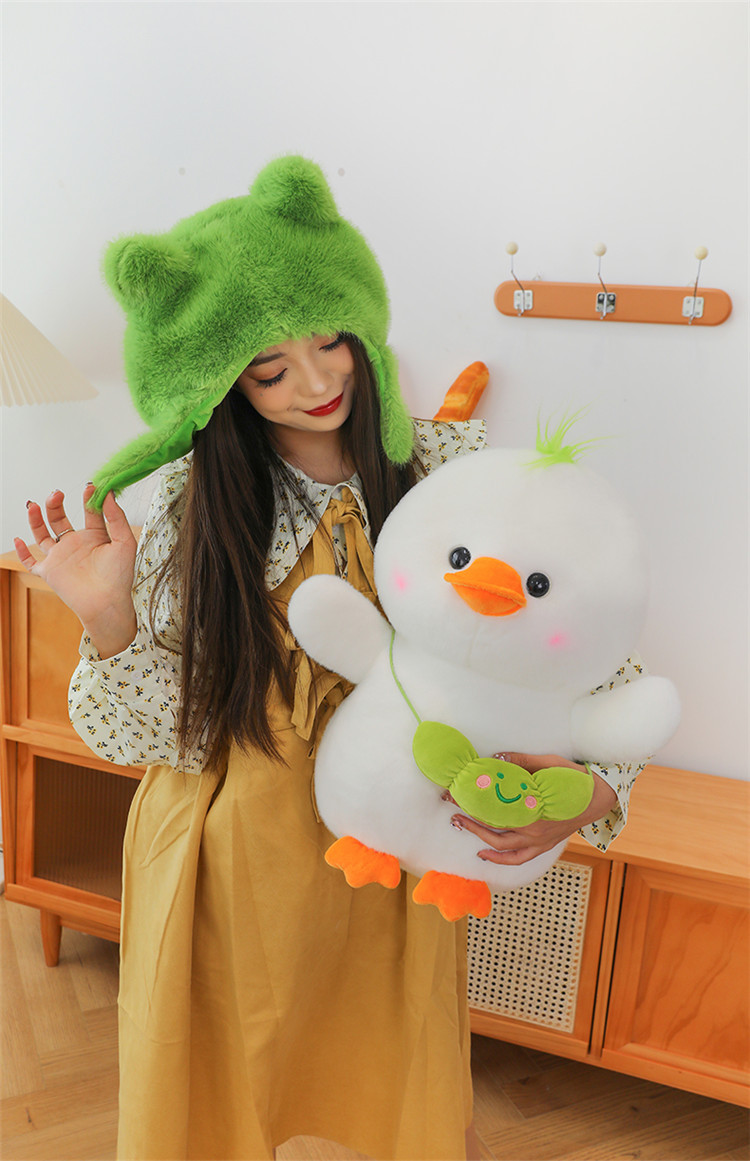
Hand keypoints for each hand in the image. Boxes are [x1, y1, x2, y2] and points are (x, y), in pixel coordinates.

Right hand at [14, 486, 137, 658]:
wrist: (107, 603)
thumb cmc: (119, 577)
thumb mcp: (124, 542)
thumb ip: (116, 517)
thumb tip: (109, 494)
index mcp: (95, 537)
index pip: (90, 512)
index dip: (89, 499)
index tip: (91, 487)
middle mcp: (76, 545)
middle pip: (60, 519)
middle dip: (55, 504)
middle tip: (57, 494)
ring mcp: (61, 558)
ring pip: (42, 535)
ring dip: (36, 519)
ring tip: (34, 504)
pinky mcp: (50, 572)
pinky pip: (31, 562)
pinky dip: (22, 552)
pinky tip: (19, 539)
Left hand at [449, 750, 616, 865]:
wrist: (599, 797)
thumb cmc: (575, 779)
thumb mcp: (549, 764)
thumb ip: (522, 763)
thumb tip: (496, 758)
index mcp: (534, 810)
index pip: (495, 809)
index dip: (473, 803)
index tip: (455, 793)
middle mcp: (534, 831)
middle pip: (494, 831)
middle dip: (470, 821)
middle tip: (452, 810)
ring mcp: (539, 841)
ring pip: (503, 848)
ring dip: (480, 839)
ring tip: (461, 827)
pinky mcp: (544, 846)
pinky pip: (518, 858)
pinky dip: (501, 859)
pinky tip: (486, 854)